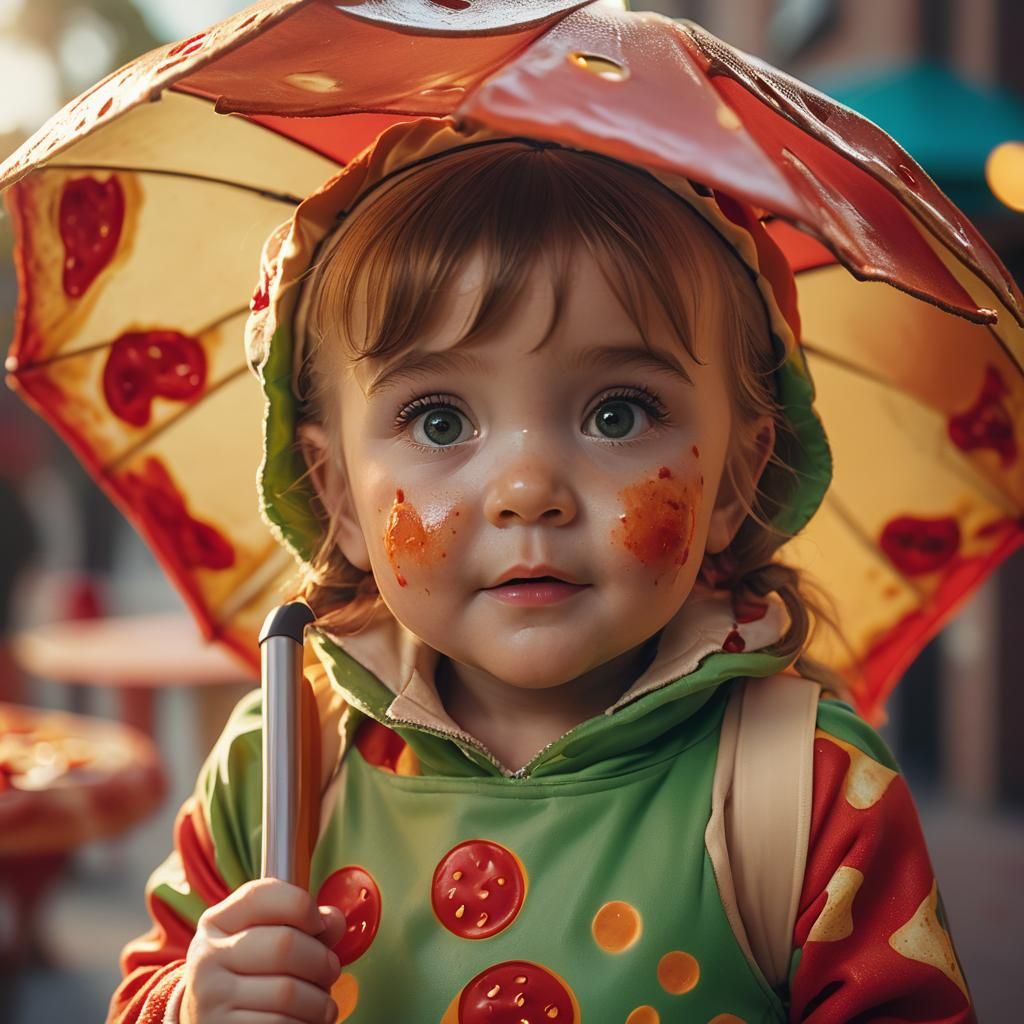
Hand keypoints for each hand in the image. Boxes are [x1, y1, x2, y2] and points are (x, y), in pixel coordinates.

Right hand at [180, 878, 346, 1023]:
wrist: (213, 1023)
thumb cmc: (250, 975)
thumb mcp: (265, 940)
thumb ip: (304, 924)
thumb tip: (333, 920)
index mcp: (218, 922)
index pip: (260, 895)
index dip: (301, 905)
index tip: (319, 924)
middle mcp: (208, 956)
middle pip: (284, 944)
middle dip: (322, 960)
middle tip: (330, 970)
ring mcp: (212, 997)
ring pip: (288, 992)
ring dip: (319, 1001)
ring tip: (321, 1003)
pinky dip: (306, 1023)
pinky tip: (304, 1020)